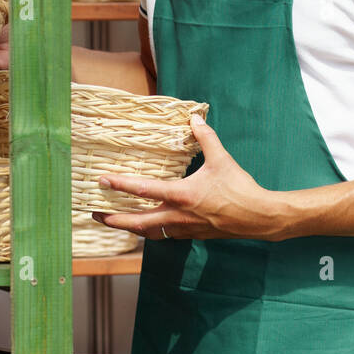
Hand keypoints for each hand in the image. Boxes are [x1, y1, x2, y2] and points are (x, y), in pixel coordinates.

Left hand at [92, 112, 282, 240]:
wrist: (258, 218)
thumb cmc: (239, 189)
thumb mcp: (222, 159)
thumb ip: (206, 138)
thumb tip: (194, 119)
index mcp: (182, 196)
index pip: (143, 190)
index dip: (120, 185)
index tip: (102, 180)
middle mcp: (178, 216)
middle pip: (137, 222)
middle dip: (113, 219)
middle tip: (94, 214)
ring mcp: (184, 228)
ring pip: (149, 232)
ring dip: (129, 228)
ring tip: (114, 222)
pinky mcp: (192, 234)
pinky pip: (164, 235)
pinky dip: (150, 231)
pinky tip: (146, 226)